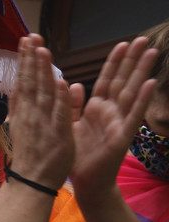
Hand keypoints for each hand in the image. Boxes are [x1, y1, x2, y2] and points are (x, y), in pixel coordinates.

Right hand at [8, 35, 75, 190]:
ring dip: (44, 71)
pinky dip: (61, 99)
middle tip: (32, 36)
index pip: (24, 80)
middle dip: (31, 57)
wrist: (31, 181)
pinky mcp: (58, 135)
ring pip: (44, 92)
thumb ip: (24, 105)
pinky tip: (63, 82)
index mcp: (24, 110)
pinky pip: (60, 114)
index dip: (25, 60)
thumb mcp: (22, 126)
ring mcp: (43, 123)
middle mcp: (30, 113)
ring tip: (43, 49)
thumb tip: (20, 87)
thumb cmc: (31, 155)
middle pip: (31, 81)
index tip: (26, 41)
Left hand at [69, 37, 156, 203]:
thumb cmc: (78, 154)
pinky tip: (151, 83)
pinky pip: (133, 115)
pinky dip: (143, 99)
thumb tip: (75, 83)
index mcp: (97, 108)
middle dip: (133, 60)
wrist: (85, 182)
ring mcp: (119, 122)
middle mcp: (111, 112)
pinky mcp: (122, 136)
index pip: (107, 79)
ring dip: (141, 73)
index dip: (115, 62)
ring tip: (151, 53)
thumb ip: (73, 105)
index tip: (122, 43)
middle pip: (123, 81)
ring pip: (132, 93)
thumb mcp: (70, 124)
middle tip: (144, 39)